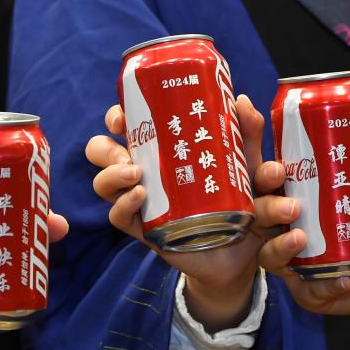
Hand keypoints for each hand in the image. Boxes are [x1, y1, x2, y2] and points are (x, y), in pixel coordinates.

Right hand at [87, 96, 285, 330]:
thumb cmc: (241, 197)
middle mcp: (143, 170)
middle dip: (105, 147)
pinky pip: (118, 216)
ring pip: (104, 183)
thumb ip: (247, 132)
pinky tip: (140, 195)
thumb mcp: (247, 162)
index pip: (125, 124)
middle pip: (102, 151)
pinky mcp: (144, 229)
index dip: (116, 116)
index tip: (122, 117)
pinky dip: (123, 204)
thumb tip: (241, 101)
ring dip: (112, 174)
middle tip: (125, 148)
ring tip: (136, 173)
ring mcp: (140, 201)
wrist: (245, 247)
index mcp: (160, 147)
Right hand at [253, 155, 349, 345]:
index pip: (264, 184)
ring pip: (268, 256)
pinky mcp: (304, 291)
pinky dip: (326, 286)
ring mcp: (288, 262)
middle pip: (257, 218)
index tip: (278, 169)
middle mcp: (280, 230)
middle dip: (268, 209)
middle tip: (292, 207)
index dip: (264, 176)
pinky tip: (344, 281)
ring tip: (301, 239)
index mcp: (288, 199)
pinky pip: (307, 291)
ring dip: (281, 247)